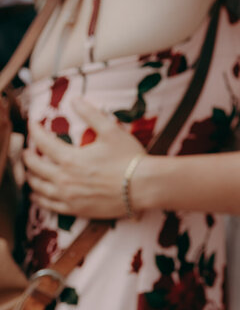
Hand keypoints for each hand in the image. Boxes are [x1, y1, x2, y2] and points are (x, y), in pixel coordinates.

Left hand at [25, 99, 146, 218]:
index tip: (32, 125)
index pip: (43, 143)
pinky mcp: (75, 209)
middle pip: (35, 167)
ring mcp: (68, 196)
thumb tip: (75, 100)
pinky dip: (38, 198)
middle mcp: (64, 179)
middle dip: (27, 156)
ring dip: (30, 177)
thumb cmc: (129, 158)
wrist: (143, 186)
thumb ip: (91, 114)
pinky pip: (48, 205)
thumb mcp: (112, 131)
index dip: (35, 132)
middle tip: (26, 150)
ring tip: (29, 171)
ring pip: (38, 187)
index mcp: (70, 158)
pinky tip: (36, 194)